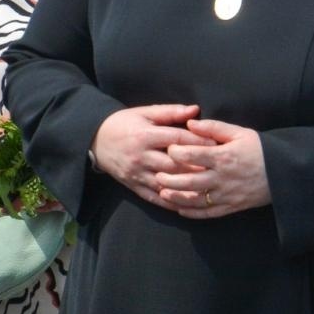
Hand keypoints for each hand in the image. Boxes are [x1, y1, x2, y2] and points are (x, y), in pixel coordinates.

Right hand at [90, 104, 212, 207]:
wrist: (96, 140)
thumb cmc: (124, 123)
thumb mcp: (144, 112)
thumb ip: (170, 112)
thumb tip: (195, 110)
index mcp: (145, 135)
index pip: (176, 139)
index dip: (198, 141)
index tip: (215, 144)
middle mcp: (141, 156)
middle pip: (174, 164)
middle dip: (197, 166)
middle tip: (217, 168)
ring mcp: (137, 173)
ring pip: (167, 184)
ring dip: (187, 187)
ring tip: (208, 187)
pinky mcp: (134, 186)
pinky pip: (155, 197)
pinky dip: (172, 202)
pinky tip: (188, 203)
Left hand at [154, 117, 270, 217]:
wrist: (283, 173)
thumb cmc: (260, 149)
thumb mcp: (239, 133)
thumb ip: (214, 127)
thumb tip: (190, 122)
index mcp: (223, 156)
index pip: (193, 154)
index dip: (176, 152)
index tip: (168, 148)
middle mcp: (222, 177)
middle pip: (189, 180)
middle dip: (170, 178)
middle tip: (156, 174)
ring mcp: (226, 195)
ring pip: (196, 200)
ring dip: (176, 198)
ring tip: (162, 193)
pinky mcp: (231, 207)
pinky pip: (208, 213)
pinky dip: (192, 213)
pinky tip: (179, 209)